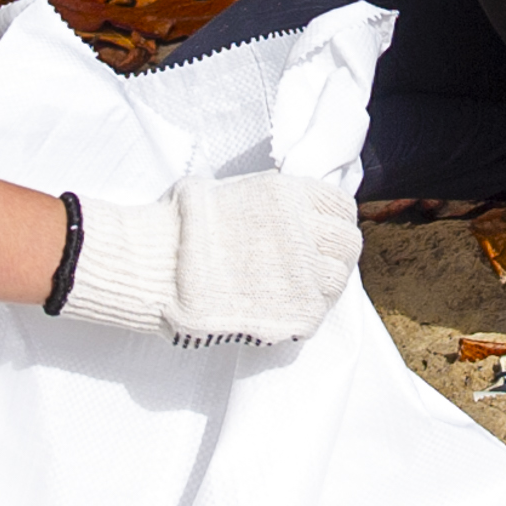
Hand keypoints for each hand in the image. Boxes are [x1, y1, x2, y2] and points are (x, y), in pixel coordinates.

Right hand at [55, 171, 363, 347]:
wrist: (157, 267)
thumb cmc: (180, 225)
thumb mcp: (231, 191)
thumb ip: (271, 202)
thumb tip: (288, 211)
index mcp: (292, 196)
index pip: (341, 208)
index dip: (331, 222)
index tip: (319, 233)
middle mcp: (306, 232)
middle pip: (348, 244)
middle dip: (333, 253)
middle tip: (311, 264)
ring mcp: (306, 274)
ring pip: (338, 280)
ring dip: (321, 284)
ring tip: (294, 289)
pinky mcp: (298, 312)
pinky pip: (317, 313)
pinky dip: (303, 313)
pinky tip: (280, 310)